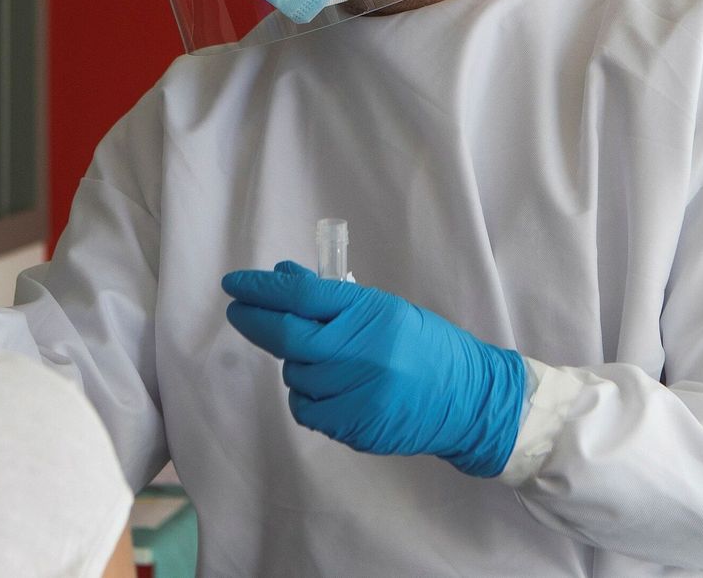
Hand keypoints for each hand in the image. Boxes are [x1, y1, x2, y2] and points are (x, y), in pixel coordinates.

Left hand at [221, 261, 524, 476]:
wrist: (468, 400)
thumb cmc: (426, 347)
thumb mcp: (384, 309)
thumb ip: (332, 297)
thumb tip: (282, 276)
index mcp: (369, 313)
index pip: (300, 295)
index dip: (260, 288)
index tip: (235, 283)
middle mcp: (360, 350)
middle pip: (286, 335)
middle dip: (254, 320)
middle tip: (238, 310)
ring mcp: (355, 391)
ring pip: (295, 374)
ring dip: (295, 364)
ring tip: (325, 361)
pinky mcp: (353, 426)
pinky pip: (306, 408)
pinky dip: (307, 397)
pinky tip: (330, 390)